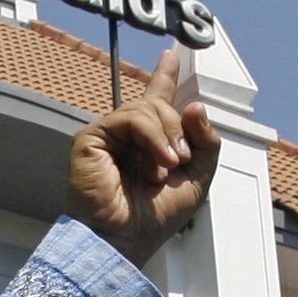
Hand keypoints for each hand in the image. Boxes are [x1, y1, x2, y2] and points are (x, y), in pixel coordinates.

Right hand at [65, 47, 221, 267]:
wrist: (125, 240)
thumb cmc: (155, 218)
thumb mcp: (197, 179)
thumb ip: (205, 142)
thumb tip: (195, 104)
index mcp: (149, 143)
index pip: (157, 100)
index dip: (164, 76)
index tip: (172, 56)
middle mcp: (126, 135)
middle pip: (159, 103)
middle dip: (180, 126)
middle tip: (182, 159)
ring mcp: (108, 134)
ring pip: (147, 108)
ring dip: (168, 136)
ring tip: (169, 167)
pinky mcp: (92, 138)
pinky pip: (131, 117)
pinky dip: (152, 138)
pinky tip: (156, 165)